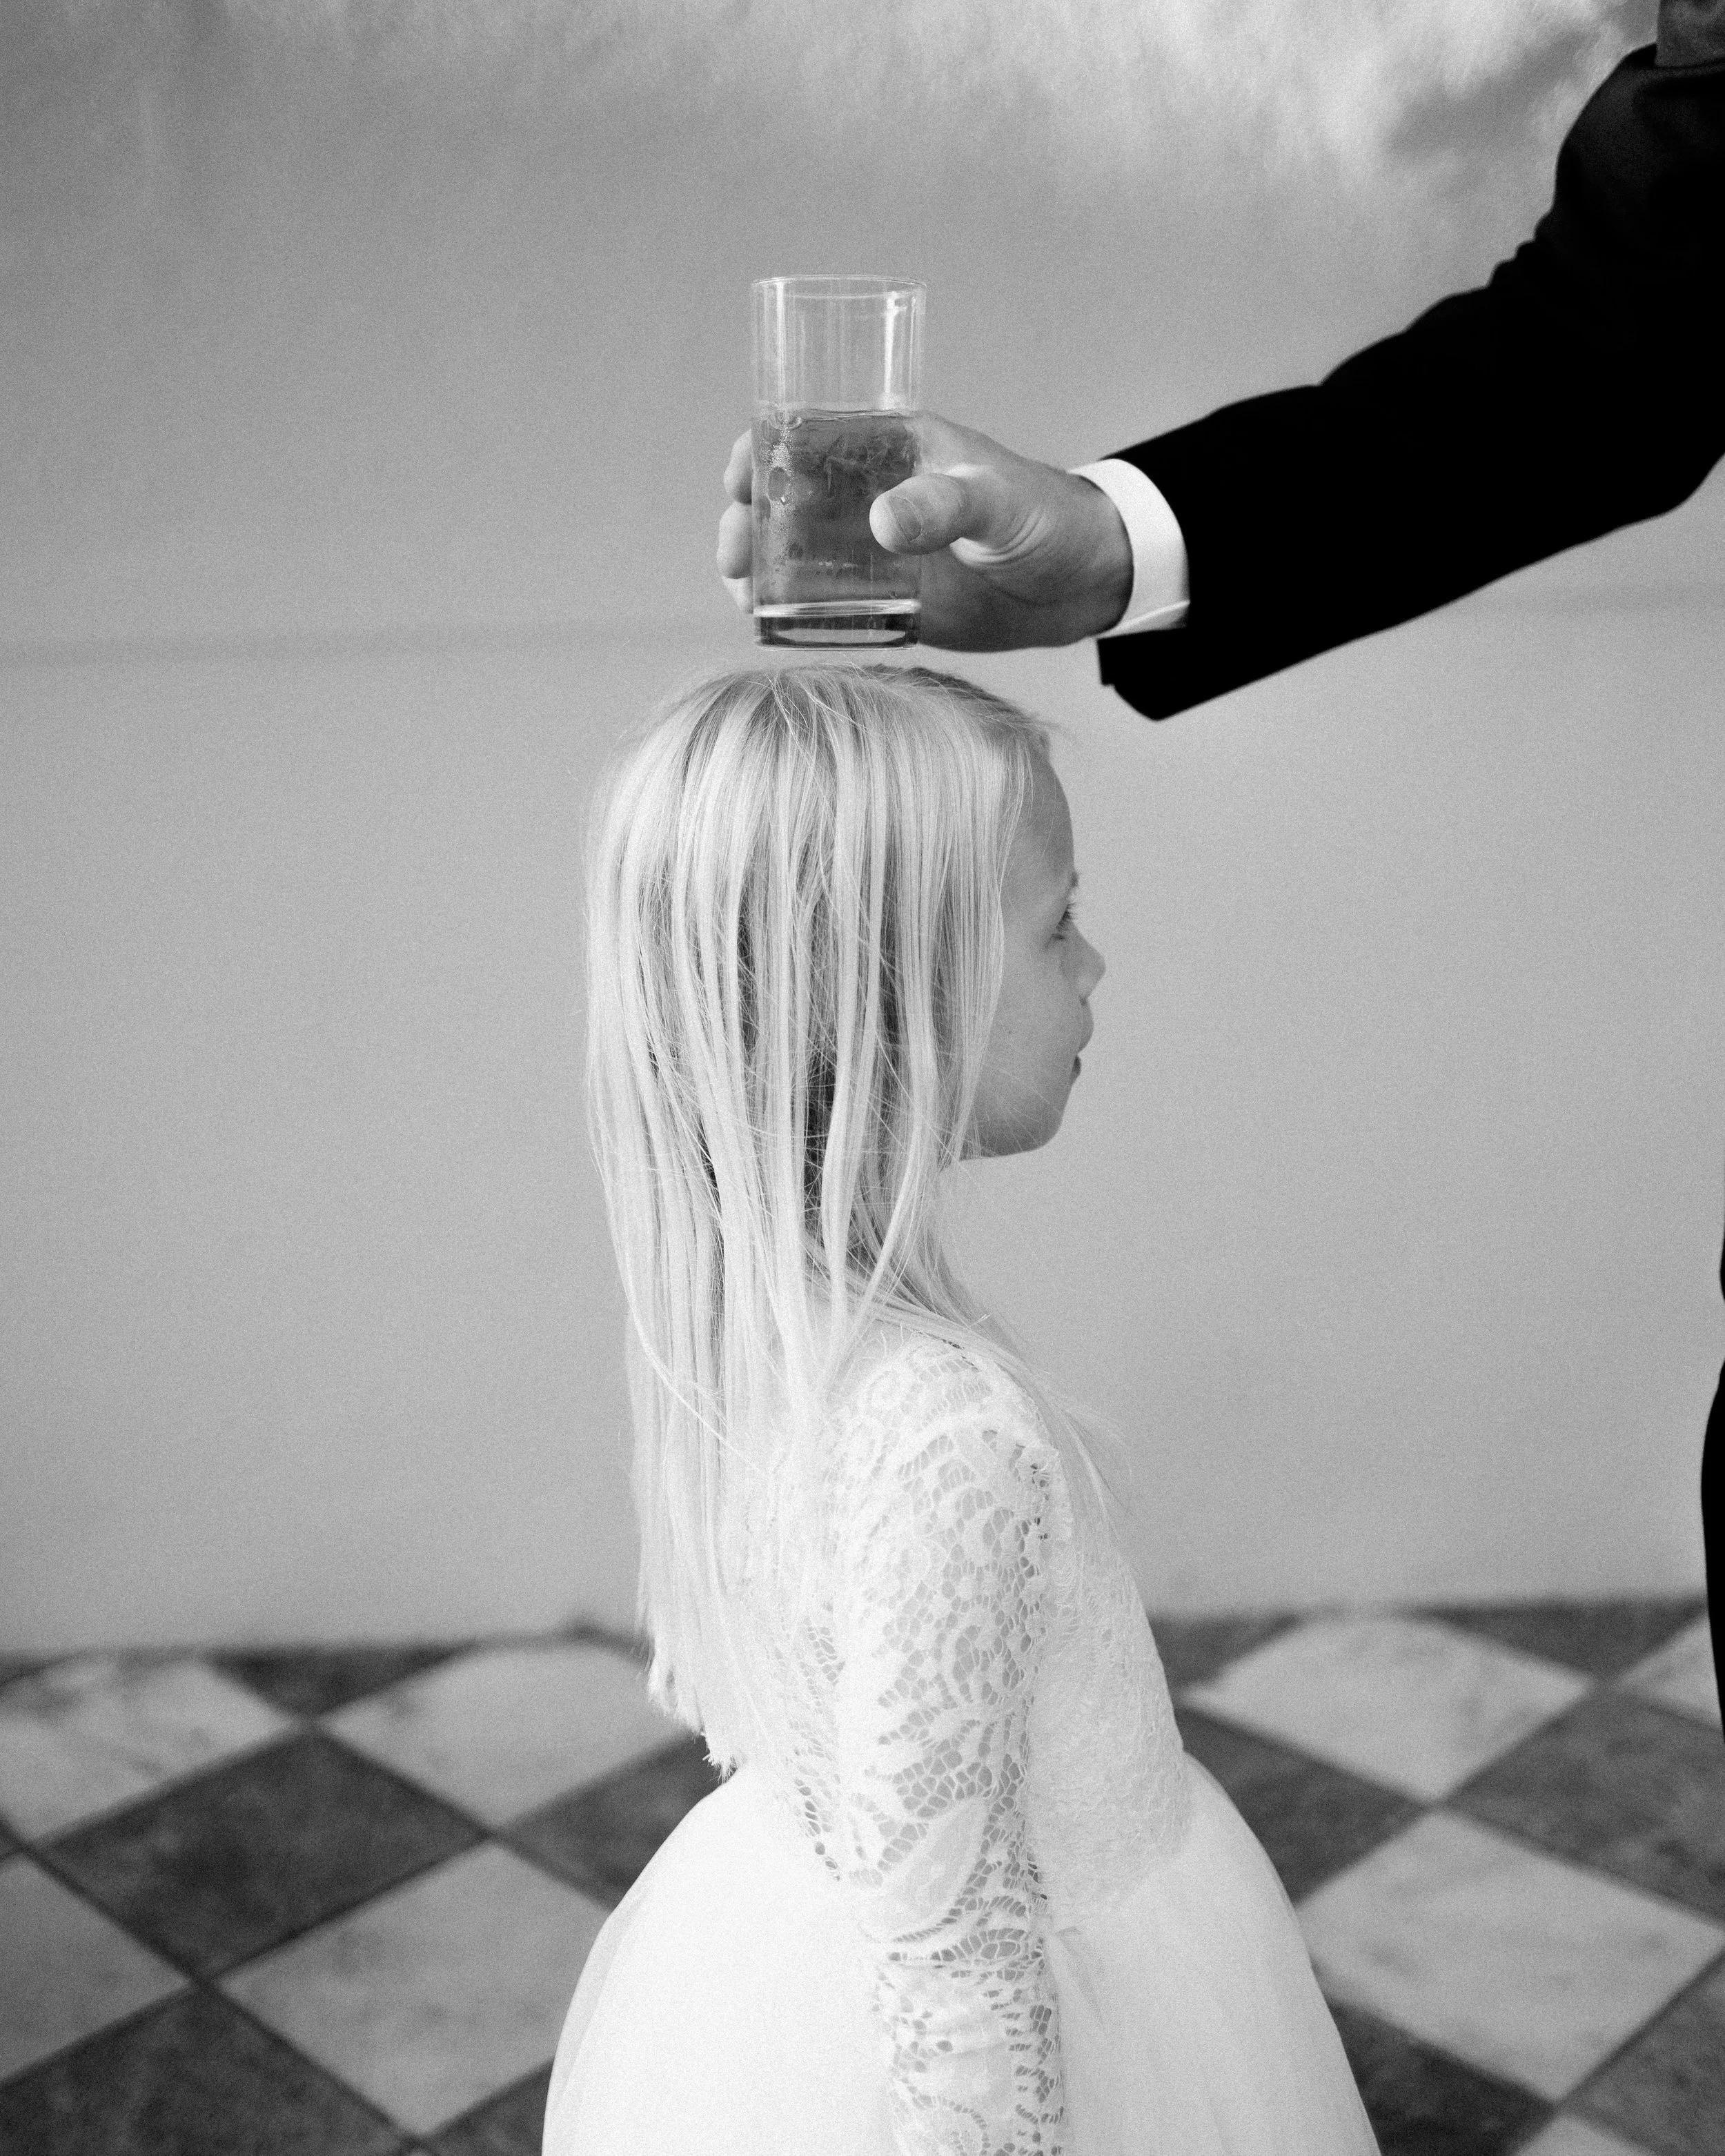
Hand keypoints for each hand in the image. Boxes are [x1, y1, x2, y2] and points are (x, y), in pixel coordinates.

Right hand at [716, 414, 1134, 650]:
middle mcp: (873, 498)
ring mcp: (876, 554)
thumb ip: (945, 506)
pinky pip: (824, 606)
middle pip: (786, 501)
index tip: (738, 478)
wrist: (1084, 584)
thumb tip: (880, 523)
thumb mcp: (997, 501)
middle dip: (746, 521)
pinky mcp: (886, 603)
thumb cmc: (1048, 518)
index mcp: (893, 450)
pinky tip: (769, 627)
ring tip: (744, 596)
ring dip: (759, 570)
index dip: (762, 450)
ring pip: (796, 555)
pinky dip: (792, 614)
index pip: (809, 436)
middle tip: (734, 556)